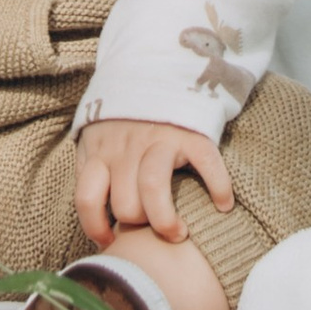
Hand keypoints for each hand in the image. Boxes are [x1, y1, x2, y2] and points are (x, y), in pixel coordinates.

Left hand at [74, 116, 233, 251]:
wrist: (155, 68)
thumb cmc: (123, 120)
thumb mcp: (96, 140)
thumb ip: (92, 173)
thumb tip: (97, 224)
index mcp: (100, 151)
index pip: (87, 199)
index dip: (96, 228)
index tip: (110, 241)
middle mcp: (126, 147)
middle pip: (125, 203)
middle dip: (138, 225)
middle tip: (150, 229)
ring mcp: (159, 138)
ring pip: (152, 189)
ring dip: (165, 222)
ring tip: (178, 234)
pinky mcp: (191, 132)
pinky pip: (205, 164)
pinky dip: (217, 187)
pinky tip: (222, 205)